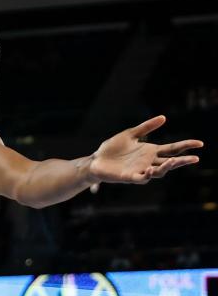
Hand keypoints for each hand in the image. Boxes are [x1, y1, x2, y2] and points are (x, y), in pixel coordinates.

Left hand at [88, 116, 202, 184]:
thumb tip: (164, 117)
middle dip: (182, 161)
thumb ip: (146, 127)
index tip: (200, 143)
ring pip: (159, 172)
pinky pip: (142, 178)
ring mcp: (140, 170)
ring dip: (166, 167)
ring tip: (173, 161)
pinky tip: (151, 169)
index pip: (172, 149)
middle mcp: (149, 162)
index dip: (186, 146)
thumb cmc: (113, 148)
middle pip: (170, 162)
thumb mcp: (130, 134)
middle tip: (195, 158)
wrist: (96, 160)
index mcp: (151, 151)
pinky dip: (147, 175)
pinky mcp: (130, 177)